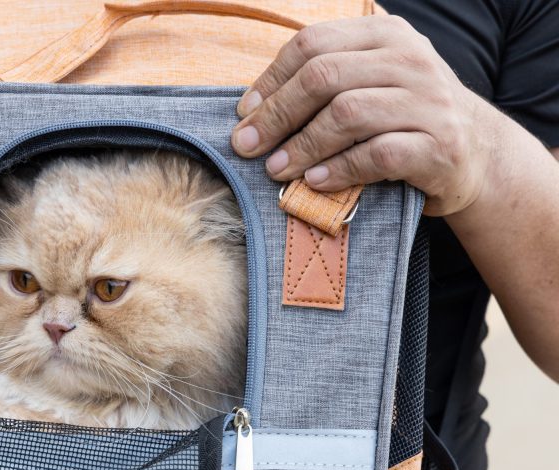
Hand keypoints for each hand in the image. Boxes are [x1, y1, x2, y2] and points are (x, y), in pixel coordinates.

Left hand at [230, 15, 498, 216]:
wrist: (477, 155)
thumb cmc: (403, 120)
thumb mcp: (371, 83)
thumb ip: (323, 82)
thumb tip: (250, 111)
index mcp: (386, 35)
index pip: (312, 44)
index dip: (271, 80)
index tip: (245, 114)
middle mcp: (410, 60)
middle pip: (323, 76)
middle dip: (277, 115)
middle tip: (247, 146)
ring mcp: (429, 102)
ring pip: (347, 113)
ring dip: (302, 145)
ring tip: (276, 168)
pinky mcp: (439, 145)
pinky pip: (377, 155)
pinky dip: (338, 170)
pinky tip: (315, 182)